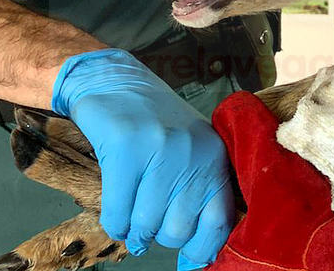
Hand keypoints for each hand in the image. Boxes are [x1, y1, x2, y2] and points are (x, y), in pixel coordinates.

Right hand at [52, 49, 234, 270]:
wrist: (114, 80)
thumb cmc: (153, 123)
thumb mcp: (190, 149)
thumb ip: (196, 191)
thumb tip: (195, 254)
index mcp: (215, 157)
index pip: (219, 222)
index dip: (202, 249)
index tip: (187, 258)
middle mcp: (194, 154)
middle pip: (177, 230)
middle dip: (158, 235)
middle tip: (147, 222)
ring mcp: (160, 150)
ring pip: (146, 224)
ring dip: (133, 230)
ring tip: (129, 218)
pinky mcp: (126, 150)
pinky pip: (118, 213)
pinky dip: (114, 223)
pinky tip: (115, 214)